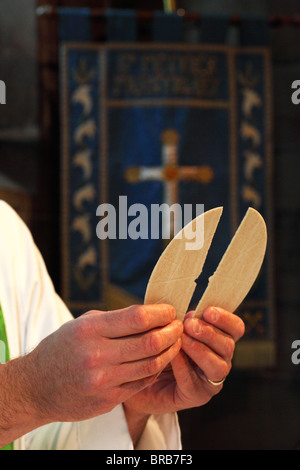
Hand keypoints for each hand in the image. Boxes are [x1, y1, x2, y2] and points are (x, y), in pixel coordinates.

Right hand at [3, 304, 181, 430]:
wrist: (35, 387)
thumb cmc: (61, 349)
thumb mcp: (82, 324)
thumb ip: (114, 320)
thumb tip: (150, 314)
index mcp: (90, 330)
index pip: (137, 317)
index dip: (160, 312)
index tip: (169, 310)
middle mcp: (97, 355)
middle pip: (150, 342)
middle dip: (172, 332)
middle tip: (179, 325)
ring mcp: (103, 381)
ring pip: (152, 364)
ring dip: (170, 351)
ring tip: (175, 342)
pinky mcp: (108, 399)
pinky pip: (143, 382)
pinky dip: (156, 369)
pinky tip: (160, 360)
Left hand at [123, 306, 244, 419]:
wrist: (141, 375)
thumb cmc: (159, 345)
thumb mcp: (172, 327)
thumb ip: (183, 319)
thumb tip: (187, 312)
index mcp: (219, 338)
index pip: (236, 328)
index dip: (226, 319)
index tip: (208, 311)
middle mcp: (221, 359)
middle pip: (228, 345)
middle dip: (209, 333)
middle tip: (189, 325)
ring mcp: (211, 380)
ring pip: (218, 366)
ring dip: (200, 350)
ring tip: (183, 340)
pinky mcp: (197, 396)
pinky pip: (194, 382)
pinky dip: (184, 367)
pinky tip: (173, 355)